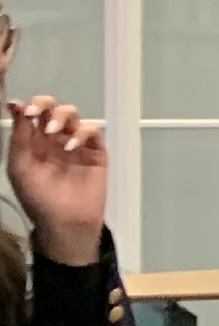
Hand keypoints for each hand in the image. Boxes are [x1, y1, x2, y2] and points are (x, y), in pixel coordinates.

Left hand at [6, 100, 107, 267]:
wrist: (64, 222)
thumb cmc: (37, 197)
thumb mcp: (19, 167)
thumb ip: (19, 137)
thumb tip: (15, 104)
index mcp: (32, 142)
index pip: (31, 113)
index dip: (27, 105)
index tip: (22, 108)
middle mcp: (53, 138)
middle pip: (52, 108)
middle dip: (45, 104)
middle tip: (37, 113)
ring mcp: (75, 144)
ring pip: (72, 114)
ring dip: (61, 117)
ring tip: (53, 132)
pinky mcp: (96, 152)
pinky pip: (92, 131)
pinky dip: (81, 134)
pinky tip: (71, 146)